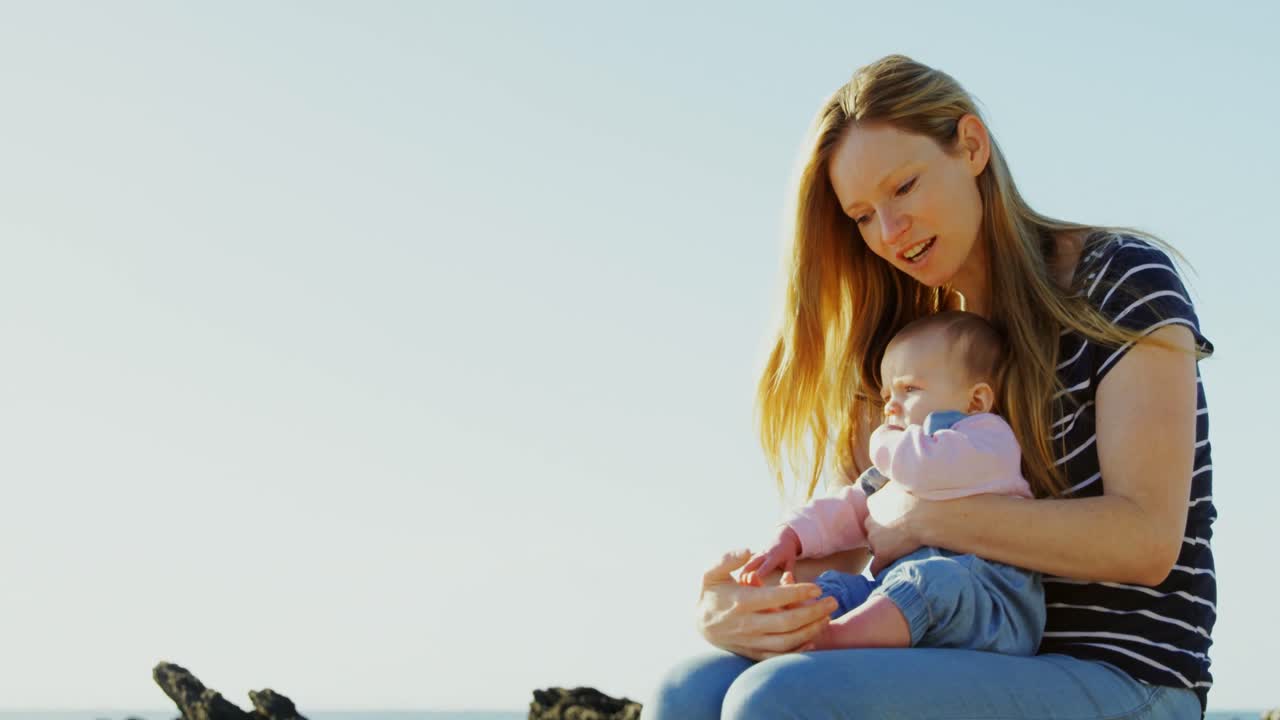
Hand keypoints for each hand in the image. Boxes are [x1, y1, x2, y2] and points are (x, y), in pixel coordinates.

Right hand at [696, 549, 835, 659]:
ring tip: (827, 617)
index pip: (775, 598)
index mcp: (740, 602)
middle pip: (787, 622)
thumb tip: (748, 550)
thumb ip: (728, 559)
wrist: (700, 625)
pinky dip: (798, 649)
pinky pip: (780, 656)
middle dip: (814, 612)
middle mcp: (747, 624)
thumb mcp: (711, 573)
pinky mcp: (753, 653)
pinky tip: (812, 638)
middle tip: (833, 601)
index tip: (817, 587)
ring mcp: (751, 641)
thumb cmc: (710, 595)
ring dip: (811, 630)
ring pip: (787, 641)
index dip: (799, 592)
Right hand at [738, 527, 800, 586]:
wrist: (782, 536)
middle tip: (739, 583)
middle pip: (751, 563)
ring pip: (747, 563)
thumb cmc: (787, 552)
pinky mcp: (753, 554)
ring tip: (736, 583)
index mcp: (773, 557)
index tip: (751, 581)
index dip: (758, 574)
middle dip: (745, 572)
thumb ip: (789, 573)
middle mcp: (763, 554)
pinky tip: (737, 579)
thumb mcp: (791, 561)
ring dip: (741, 572)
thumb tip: (787, 584)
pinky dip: (742, 570)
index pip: (765, 566)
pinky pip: (746, 562)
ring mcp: (757, 553)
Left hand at [864, 482, 925, 574]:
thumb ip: (897, 484)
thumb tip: (903, 476)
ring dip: (886, 551)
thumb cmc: (923, 495)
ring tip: (900, 555)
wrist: (929, 512)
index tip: (897, 523)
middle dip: (884, 534)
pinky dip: (882, 571)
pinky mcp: (883, 554)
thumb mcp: (905, 481)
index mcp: (874, 502)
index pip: (876, 514)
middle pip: (874, 530)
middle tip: (901, 539)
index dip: (887, 519)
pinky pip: (877, 568)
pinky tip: (887, 575)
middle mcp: (870, 520)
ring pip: (876, 548)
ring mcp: (875, 538)